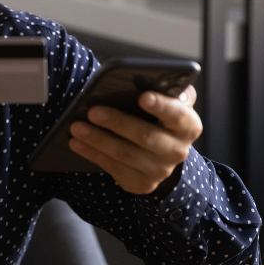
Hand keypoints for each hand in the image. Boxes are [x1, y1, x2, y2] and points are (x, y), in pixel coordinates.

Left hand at [68, 86, 201, 195]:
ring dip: (97, 140)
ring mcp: (160, 170)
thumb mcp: (169, 101)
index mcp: (188, 125)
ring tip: (75, 127)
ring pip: (125, 154)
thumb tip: (152, 80)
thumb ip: (167, 89)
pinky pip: (114, 169)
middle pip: (146, 136)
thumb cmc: (159, 116)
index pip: (177, 115)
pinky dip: (92, 154)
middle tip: (92, 111)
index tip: (142, 96)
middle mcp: (178, 151)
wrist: (162, 152)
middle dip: (117, 122)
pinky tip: (76, 143)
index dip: (161, 106)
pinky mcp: (142, 184)